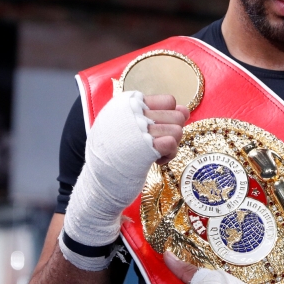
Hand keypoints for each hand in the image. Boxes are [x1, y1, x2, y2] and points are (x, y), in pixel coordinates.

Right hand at [59, 91, 185, 270]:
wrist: (99, 183)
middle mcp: (132, 112)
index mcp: (127, 102)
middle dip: (172, 132)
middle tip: (156, 145)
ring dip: (171, 146)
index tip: (155, 130)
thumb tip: (185, 110)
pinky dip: (168, 155)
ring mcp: (138, 129)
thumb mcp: (126, 126)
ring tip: (154, 153)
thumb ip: (153, 114)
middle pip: (177, 115)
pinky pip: (173, 144)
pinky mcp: (144, 148)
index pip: (168, 101)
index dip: (168, 118)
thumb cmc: (113, 154)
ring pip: (177, 129)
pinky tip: (155, 161)